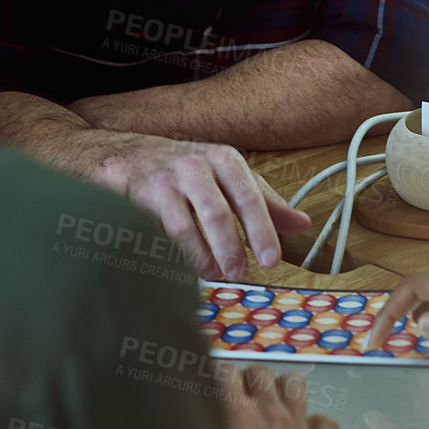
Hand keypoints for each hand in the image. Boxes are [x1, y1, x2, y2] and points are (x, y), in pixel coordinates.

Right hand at [85, 130, 309, 280]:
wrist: (125, 154)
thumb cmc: (185, 169)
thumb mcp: (228, 176)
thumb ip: (264, 201)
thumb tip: (303, 225)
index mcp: (224, 159)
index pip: (248, 197)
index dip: (261, 230)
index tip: (271, 260)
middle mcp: (193, 165)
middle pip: (216, 213)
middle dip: (230, 249)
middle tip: (239, 274)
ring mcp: (162, 181)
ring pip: (182, 226)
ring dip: (199, 257)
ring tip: (211, 274)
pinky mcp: (134, 198)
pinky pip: (152, 233)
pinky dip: (167, 255)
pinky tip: (177, 268)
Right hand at [218, 362, 338, 428]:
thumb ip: (211, 419)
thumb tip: (191, 412)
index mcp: (236, 418)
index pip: (225, 371)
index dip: (217, 378)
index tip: (212, 389)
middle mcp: (271, 416)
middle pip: (260, 371)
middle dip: (248, 381)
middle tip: (239, 401)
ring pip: (295, 383)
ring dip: (282, 392)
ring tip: (270, 409)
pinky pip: (325, 422)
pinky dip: (314, 425)